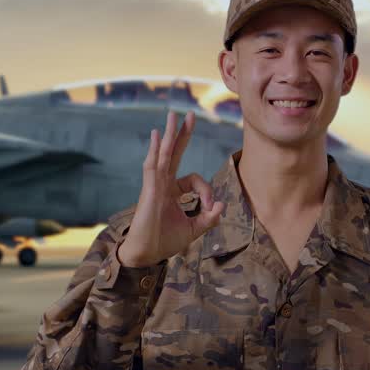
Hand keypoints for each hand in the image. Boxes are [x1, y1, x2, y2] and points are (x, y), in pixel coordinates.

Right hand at [116, 110, 224, 266]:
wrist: (147, 254)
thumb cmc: (165, 241)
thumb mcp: (194, 229)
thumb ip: (209, 217)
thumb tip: (222, 204)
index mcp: (172, 190)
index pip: (195, 179)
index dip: (207, 191)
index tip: (211, 207)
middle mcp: (163, 183)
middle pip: (174, 153)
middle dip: (183, 134)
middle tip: (190, 114)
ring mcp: (155, 185)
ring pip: (163, 154)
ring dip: (170, 135)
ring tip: (173, 115)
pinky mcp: (149, 191)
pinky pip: (153, 166)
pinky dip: (156, 150)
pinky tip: (158, 135)